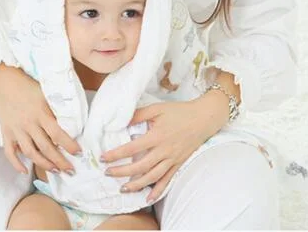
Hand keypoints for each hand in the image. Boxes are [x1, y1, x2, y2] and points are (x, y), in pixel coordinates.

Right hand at [0, 63, 81, 173]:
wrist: (4, 81)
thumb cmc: (28, 86)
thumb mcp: (46, 94)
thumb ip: (55, 110)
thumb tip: (70, 124)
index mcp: (41, 113)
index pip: (57, 134)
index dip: (69, 145)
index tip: (78, 152)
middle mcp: (28, 124)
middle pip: (46, 147)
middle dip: (60, 161)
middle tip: (70, 169)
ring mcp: (16, 130)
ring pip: (30, 153)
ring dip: (43, 164)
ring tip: (55, 170)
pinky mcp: (6, 133)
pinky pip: (9, 152)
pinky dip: (16, 163)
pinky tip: (25, 171)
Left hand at [100, 91, 228, 202]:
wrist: (203, 118)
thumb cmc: (179, 111)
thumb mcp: (157, 108)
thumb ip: (138, 114)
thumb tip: (121, 121)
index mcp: (156, 136)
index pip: (131, 149)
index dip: (116, 154)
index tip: (103, 157)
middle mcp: (164, 150)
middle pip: (139, 166)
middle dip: (121, 172)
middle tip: (107, 173)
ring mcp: (172, 159)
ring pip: (152, 177)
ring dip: (136, 185)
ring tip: (122, 188)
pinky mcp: (179, 163)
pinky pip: (167, 180)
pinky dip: (158, 190)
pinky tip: (148, 198)